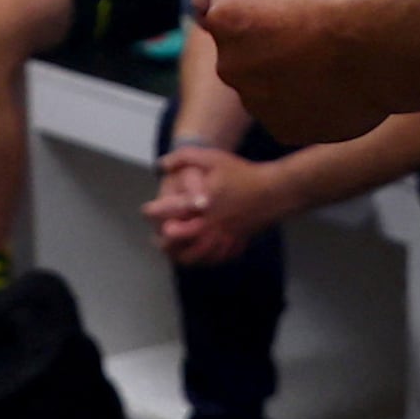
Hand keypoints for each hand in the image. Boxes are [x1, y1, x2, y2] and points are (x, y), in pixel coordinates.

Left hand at [146, 141, 289, 263]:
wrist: (273, 192)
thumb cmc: (242, 174)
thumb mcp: (212, 158)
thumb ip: (184, 157)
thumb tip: (161, 165)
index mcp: (199, 204)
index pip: (168, 213)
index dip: (152, 213)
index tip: (146, 211)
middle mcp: (209, 224)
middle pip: (177, 242)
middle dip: (163, 241)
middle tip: (157, 238)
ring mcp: (222, 237)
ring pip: (195, 257)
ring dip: (180, 256)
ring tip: (173, 253)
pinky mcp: (234, 244)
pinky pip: (215, 259)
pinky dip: (203, 261)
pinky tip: (198, 257)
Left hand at [205, 0, 390, 146]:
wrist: (382, 46)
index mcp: (225, 15)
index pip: (232, 5)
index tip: (295, 0)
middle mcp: (229, 62)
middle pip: (244, 49)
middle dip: (269, 42)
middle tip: (311, 34)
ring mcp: (254, 101)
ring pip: (265, 85)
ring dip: (286, 74)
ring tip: (328, 63)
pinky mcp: (282, 128)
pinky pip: (288, 112)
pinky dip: (305, 102)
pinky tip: (334, 88)